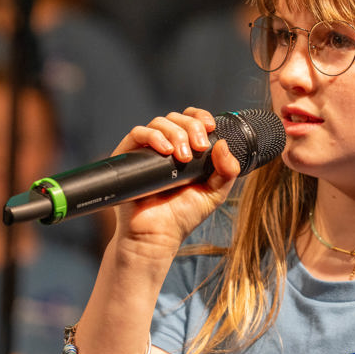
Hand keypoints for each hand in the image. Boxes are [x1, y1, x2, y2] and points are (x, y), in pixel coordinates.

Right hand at [109, 107, 241, 256]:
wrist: (156, 236)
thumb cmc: (182, 216)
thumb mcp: (214, 193)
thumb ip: (227, 171)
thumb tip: (223, 143)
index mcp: (185, 150)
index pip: (191, 120)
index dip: (200, 116)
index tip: (210, 127)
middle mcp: (165, 147)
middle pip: (176, 118)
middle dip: (192, 127)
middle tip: (199, 148)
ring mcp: (146, 152)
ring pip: (159, 122)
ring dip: (176, 133)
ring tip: (183, 157)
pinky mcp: (127, 157)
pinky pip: (137, 134)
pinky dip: (153, 136)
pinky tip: (166, 150)